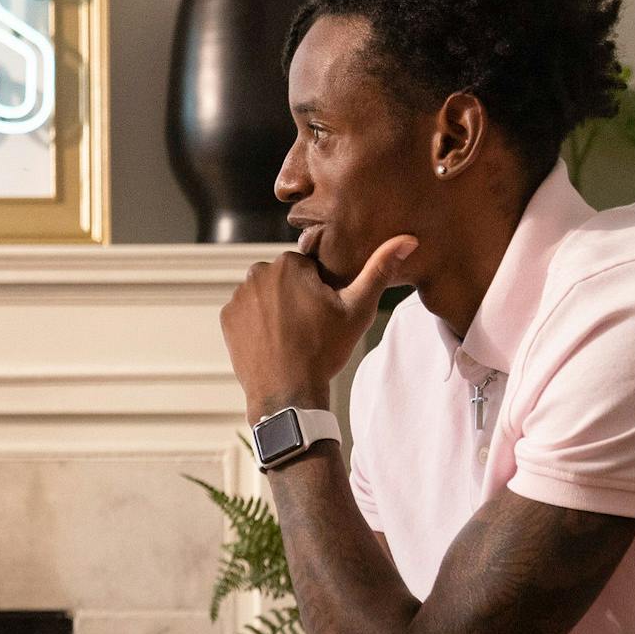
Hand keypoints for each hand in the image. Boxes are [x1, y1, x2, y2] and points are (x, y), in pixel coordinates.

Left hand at [219, 233, 418, 421]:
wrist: (287, 394)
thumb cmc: (324, 351)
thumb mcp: (358, 309)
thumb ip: (380, 269)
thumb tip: (407, 239)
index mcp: (288, 264)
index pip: (308, 267)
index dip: (320, 290)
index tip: (324, 313)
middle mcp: (257, 273)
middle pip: (284, 279)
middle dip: (296, 296)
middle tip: (309, 327)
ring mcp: (238, 297)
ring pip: (265, 295)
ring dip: (276, 309)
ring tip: (291, 336)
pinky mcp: (227, 319)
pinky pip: (246, 313)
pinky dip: (258, 324)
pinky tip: (273, 341)